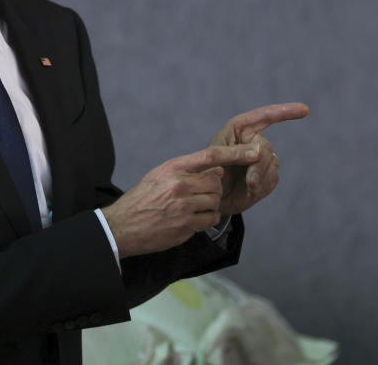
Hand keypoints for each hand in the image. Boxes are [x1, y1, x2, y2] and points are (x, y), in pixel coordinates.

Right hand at [101, 145, 260, 257]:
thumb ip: (188, 170)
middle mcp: (179, 185)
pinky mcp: (186, 226)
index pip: (211, 156)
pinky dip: (206, 219)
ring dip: (210, 205)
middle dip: (214, 188)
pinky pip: (210, 219)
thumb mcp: (159, 175)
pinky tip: (191, 219)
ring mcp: (183, 207)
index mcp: (173, 168)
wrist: (123, 226)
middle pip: (216, 182)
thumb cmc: (142, 198)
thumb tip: (218, 168)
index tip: (255, 151)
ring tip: (193, 208)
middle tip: (201, 194)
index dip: (236, 153)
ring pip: (215, 201)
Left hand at [209, 102, 308, 213]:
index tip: (304, 109)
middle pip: (266, 148)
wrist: (208, 198)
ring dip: (260, 179)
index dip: (285, 111)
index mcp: (239, 129)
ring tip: (246, 187)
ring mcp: (261, 159)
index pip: (265, 116)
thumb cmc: (205, 173)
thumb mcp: (214, 158)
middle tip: (249, 181)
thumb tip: (260, 152)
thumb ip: (236, 152)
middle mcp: (253, 140)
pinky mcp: (267, 176)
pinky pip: (273, 179)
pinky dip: (262, 188)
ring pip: (272, 164)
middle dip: (259, 166)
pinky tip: (249, 191)